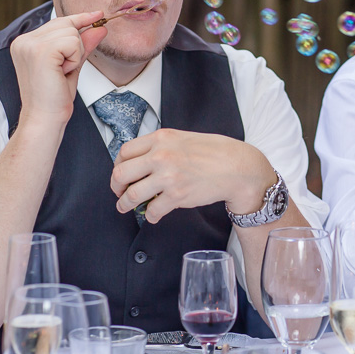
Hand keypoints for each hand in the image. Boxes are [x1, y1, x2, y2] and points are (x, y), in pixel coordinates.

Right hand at [11, 11, 106, 124]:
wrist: (45, 118)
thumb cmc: (55, 97)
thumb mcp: (72, 65)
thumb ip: (83, 45)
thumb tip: (100, 27)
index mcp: (25, 42)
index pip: (58, 22)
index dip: (80, 18)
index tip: (98, 14)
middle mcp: (23, 40)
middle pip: (67, 24)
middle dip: (76, 47)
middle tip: (63, 69)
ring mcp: (29, 43)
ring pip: (72, 32)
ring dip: (75, 54)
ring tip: (61, 72)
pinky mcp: (40, 50)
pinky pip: (73, 42)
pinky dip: (75, 58)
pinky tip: (62, 72)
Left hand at [109, 129, 273, 222]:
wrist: (237, 167)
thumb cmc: (215, 152)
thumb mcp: (183, 138)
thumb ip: (161, 146)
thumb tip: (141, 161)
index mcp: (161, 138)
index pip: (125, 151)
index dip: (118, 165)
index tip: (121, 173)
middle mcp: (161, 156)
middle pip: (121, 173)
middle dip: (116, 186)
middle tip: (119, 192)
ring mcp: (168, 176)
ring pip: (132, 195)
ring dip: (124, 204)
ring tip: (125, 207)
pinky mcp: (177, 196)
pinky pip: (152, 210)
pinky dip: (150, 215)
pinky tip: (154, 213)